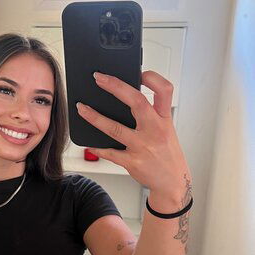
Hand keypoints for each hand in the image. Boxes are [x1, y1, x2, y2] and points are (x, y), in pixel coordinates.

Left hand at [76, 71, 191, 207]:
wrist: (172, 182)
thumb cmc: (167, 154)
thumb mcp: (167, 129)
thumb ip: (152, 113)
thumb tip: (126, 95)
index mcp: (164, 119)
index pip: (165, 91)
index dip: (152, 78)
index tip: (139, 72)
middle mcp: (155, 131)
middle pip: (137, 102)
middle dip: (116, 87)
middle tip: (98, 78)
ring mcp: (143, 147)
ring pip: (115, 128)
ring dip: (95, 117)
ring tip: (81, 108)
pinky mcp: (132, 162)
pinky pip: (110, 152)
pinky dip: (97, 147)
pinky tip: (89, 142)